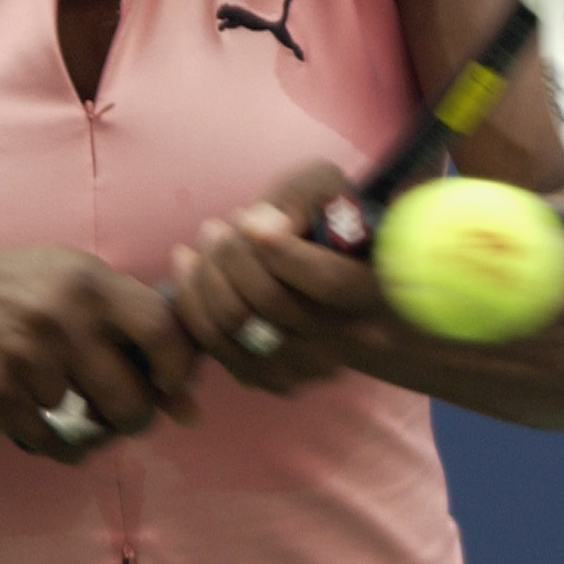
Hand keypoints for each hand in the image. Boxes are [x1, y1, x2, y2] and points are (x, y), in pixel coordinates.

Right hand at [0, 246, 199, 461]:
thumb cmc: (29, 293)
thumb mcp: (81, 287)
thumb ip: (136, 333)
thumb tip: (190, 409)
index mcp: (90, 285)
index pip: (161, 331)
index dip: (177, 368)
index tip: (170, 384)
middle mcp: (59, 319)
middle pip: (129, 398)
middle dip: (134, 415)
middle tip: (123, 411)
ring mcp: (23, 358)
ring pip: (84, 420)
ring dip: (81, 418)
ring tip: (59, 389)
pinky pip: (47, 440)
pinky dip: (53, 439)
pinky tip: (41, 415)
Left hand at [167, 160, 392, 395]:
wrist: (311, 266)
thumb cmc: (317, 216)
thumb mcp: (322, 185)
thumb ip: (300, 195)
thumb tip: (262, 226)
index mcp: (372, 289)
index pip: (326, 280)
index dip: (280, 251)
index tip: (244, 218)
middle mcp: (346, 339)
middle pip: (271, 302)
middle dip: (231, 255)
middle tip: (218, 227)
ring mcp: (304, 366)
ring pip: (236, 324)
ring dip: (207, 274)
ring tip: (208, 240)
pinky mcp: (265, 377)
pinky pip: (213, 343)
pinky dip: (192, 300)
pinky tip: (191, 266)